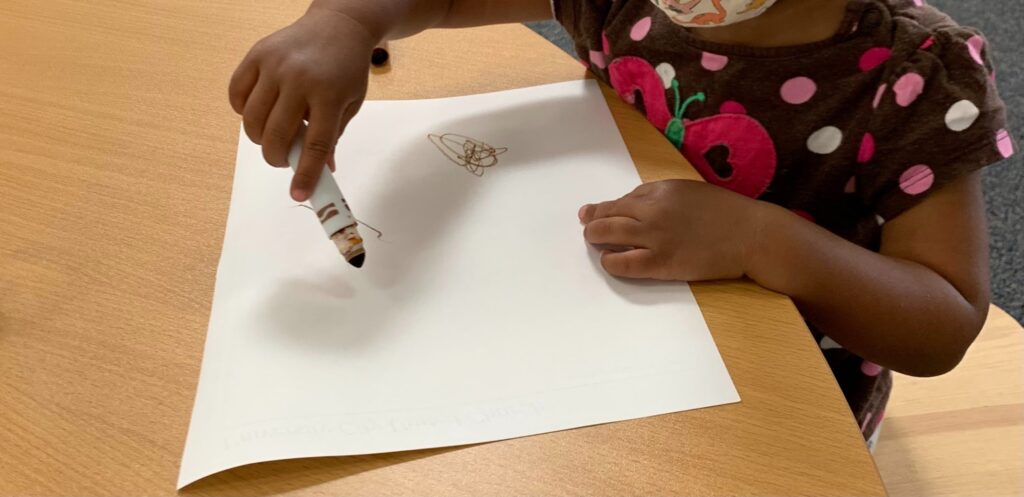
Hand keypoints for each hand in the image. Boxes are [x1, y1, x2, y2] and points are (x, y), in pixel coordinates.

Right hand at [229, 8, 377, 200]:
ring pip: (252, 120)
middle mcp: (300, 79)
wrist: (338, 25)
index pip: (316, 146)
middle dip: (277, 158)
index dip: (305, 174)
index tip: (299, 195)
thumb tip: (322, 172)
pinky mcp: (256, 55)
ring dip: (259, 138)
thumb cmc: (346, 68)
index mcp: (330, 95)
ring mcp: (275, 65)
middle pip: (276, 136)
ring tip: (275, 133)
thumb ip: (333, 137)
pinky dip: (243, 111)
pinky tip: (260, 111)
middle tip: (285, 159)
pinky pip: (237, 95)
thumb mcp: (350, 103)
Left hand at [579, 179, 766, 280]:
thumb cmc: (727, 214)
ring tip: (592, 241)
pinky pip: (622, 263)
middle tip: (587, 226)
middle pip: (608, 214)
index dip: (605, 207)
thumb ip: (662, 196)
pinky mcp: (660, 262)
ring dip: (594, 237)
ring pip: (607, 234)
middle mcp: (653, 210)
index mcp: (661, 190)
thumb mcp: (691, 192)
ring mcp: (655, 237)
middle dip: (593, 220)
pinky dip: (610, 261)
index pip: (623, 199)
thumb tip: (634, 205)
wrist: (752, 236)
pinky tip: (609, 261)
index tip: (592, 212)